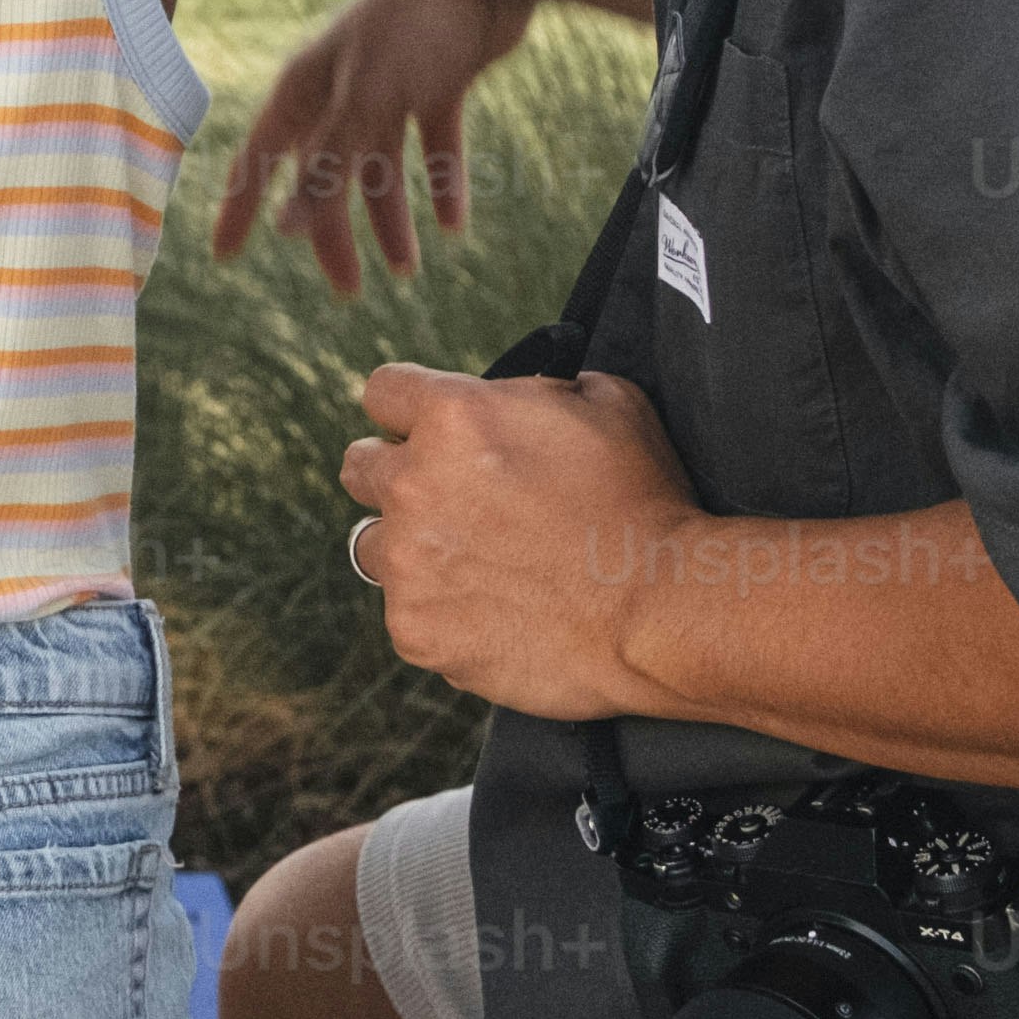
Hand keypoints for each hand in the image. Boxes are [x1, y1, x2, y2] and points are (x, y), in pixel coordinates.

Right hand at [209, 0, 536, 287]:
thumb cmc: (417, 25)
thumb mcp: (367, 105)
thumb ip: (327, 168)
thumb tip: (284, 231)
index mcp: (305, 85)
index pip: (259, 159)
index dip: (239, 208)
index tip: (225, 257)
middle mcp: (338, 85)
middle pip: (323, 173)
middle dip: (332, 232)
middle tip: (349, 291)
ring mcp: (388, 81)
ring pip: (378, 165)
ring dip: (390, 216)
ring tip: (410, 268)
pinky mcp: (436, 77)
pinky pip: (431, 143)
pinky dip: (440, 180)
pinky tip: (453, 223)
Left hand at [339, 361, 692, 726]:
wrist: (658, 611)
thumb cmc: (644, 503)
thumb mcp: (608, 402)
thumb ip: (539, 389)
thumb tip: (521, 396)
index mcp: (452, 418)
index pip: (384, 392)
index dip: (410, 408)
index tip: (425, 428)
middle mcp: (413, 485)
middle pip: (359, 466)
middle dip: (396, 474)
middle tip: (445, 497)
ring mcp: (407, 563)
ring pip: (373, 544)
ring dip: (410, 548)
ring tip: (472, 564)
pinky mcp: (414, 629)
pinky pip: (407, 611)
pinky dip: (441, 612)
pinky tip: (494, 612)